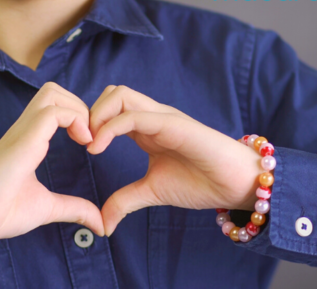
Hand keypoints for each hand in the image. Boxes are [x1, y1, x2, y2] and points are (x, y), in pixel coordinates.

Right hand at [0, 82, 104, 250]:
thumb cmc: (2, 212)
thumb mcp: (47, 207)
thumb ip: (73, 208)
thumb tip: (99, 223)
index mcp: (27, 139)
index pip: (52, 106)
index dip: (76, 116)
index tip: (89, 144)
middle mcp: (24, 129)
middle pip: (52, 90)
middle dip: (78, 105)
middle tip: (90, 136)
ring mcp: (22, 131)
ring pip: (52, 92)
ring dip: (76, 109)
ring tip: (87, 138)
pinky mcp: (24, 139)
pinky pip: (53, 112)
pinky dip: (75, 120)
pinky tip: (83, 143)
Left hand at [86, 85, 259, 235]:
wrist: (237, 184)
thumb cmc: (201, 182)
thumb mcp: (153, 191)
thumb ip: (126, 200)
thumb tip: (103, 223)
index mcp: (145, 128)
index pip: (109, 107)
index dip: (89, 121)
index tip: (79, 146)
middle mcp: (152, 116)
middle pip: (110, 93)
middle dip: (89, 112)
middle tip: (81, 141)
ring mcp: (162, 116)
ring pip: (119, 94)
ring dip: (97, 115)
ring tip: (90, 144)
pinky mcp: (172, 123)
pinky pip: (134, 115)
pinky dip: (109, 128)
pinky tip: (98, 148)